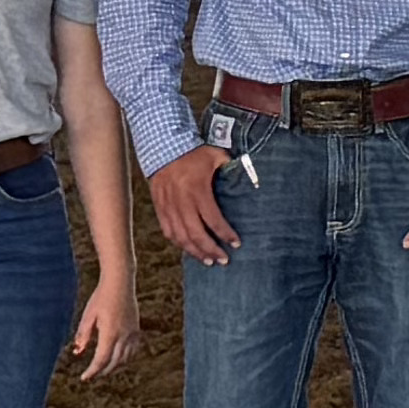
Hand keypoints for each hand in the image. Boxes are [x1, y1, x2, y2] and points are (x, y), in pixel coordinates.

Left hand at [65, 267, 137, 381]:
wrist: (120, 282)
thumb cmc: (101, 297)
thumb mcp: (88, 315)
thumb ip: (83, 335)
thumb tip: (77, 352)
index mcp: (110, 333)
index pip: (101, 360)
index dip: (92, 371)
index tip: (84, 378)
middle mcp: (124, 336)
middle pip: (113, 363)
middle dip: (102, 372)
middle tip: (91, 375)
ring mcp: (132, 333)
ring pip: (125, 359)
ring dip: (114, 367)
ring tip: (103, 369)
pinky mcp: (136, 330)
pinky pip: (132, 351)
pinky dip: (124, 358)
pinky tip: (117, 359)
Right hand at [150, 143, 239, 264]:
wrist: (162, 146)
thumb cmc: (193, 152)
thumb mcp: (215, 156)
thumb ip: (231, 168)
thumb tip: (248, 177)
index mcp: (198, 190)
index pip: (213, 220)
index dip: (225, 234)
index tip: (236, 244)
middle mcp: (182, 202)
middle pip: (196, 234)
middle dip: (211, 250)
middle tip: (223, 260)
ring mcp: (169, 207)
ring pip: (181, 237)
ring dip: (195, 252)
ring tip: (208, 261)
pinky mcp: (160, 208)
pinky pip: (168, 231)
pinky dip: (179, 243)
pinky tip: (189, 249)